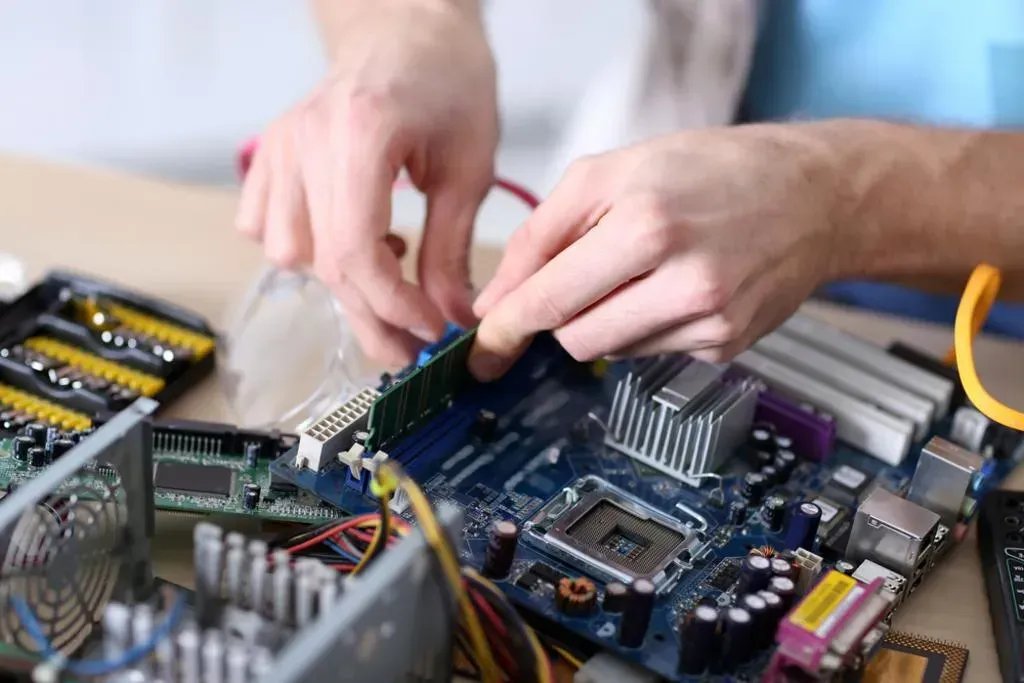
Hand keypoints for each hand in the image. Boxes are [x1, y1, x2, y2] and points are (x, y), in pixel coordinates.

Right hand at [235, 0, 497, 365]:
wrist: (406, 30)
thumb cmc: (447, 82)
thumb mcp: (470, 167)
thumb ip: (452, 248)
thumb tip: (447, 316)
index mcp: (360, 133)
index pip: (355, 251)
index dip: (392, 306)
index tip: (428, 330)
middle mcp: (305, 140)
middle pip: (322, 263)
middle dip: (371, 316)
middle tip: (410, 345)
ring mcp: (279, 146)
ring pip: (288, 254)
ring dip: (337, 280)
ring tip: (386, 260)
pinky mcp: (267, 153)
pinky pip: (263, 228)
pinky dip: (302, 250)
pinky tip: (347, 238)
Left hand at [469, 124, 841, 379]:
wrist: (812, 195)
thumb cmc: (710, 170)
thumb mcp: (612, 172)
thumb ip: (542, 234)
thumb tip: (497, 302)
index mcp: (646, 224)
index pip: (550, 299)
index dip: (506, 329)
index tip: (481, 348)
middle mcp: (683, 281)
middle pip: (575, 337)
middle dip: (559, 316)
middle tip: (578, 278)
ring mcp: (710, 321)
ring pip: (609, 351)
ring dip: (602, 319)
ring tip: (638, 271)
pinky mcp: (726, 346)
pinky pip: (650, 354)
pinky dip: (642, 326)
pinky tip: (671, 289)